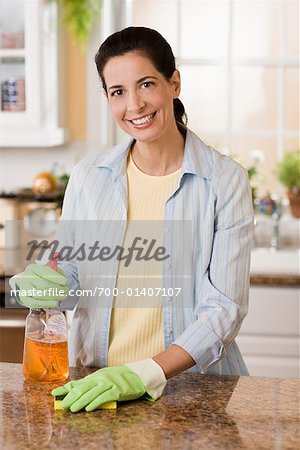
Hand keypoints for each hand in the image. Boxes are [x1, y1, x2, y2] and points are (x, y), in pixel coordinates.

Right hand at [9, 263, 67, 308]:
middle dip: (57, 288)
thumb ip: (56, 272)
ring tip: (63, 296)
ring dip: (54, 297)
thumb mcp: (47, 269)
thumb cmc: (39, 276)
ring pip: (40, 295)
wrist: (25, 283)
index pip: (44, 271)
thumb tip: (63, 278)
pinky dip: (48, 304)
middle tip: (66, 290)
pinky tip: (56, 303)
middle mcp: (26, 278)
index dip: (56, 277)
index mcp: (33, 268)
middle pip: (43, 284)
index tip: (65, 281)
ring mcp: (24, 289)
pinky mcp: (25, 300)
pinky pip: (37, 304)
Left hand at [52, 359, 166, 412]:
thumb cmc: (119, 378)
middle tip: (62, 405)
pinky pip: (104, 397)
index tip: (54, 393)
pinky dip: (96, 402)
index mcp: (95, 376)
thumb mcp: (103, 378)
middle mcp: (100, 379)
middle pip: (83, 388)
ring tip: (72, 408)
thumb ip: (90, 385)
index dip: (65, 388)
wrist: (137, 374)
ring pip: (92, 393)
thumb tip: (74, 391)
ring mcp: (109, 384)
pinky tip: (89, 408)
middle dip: (71, 396)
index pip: (77, 383)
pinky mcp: (117, 391)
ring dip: (81, 401)